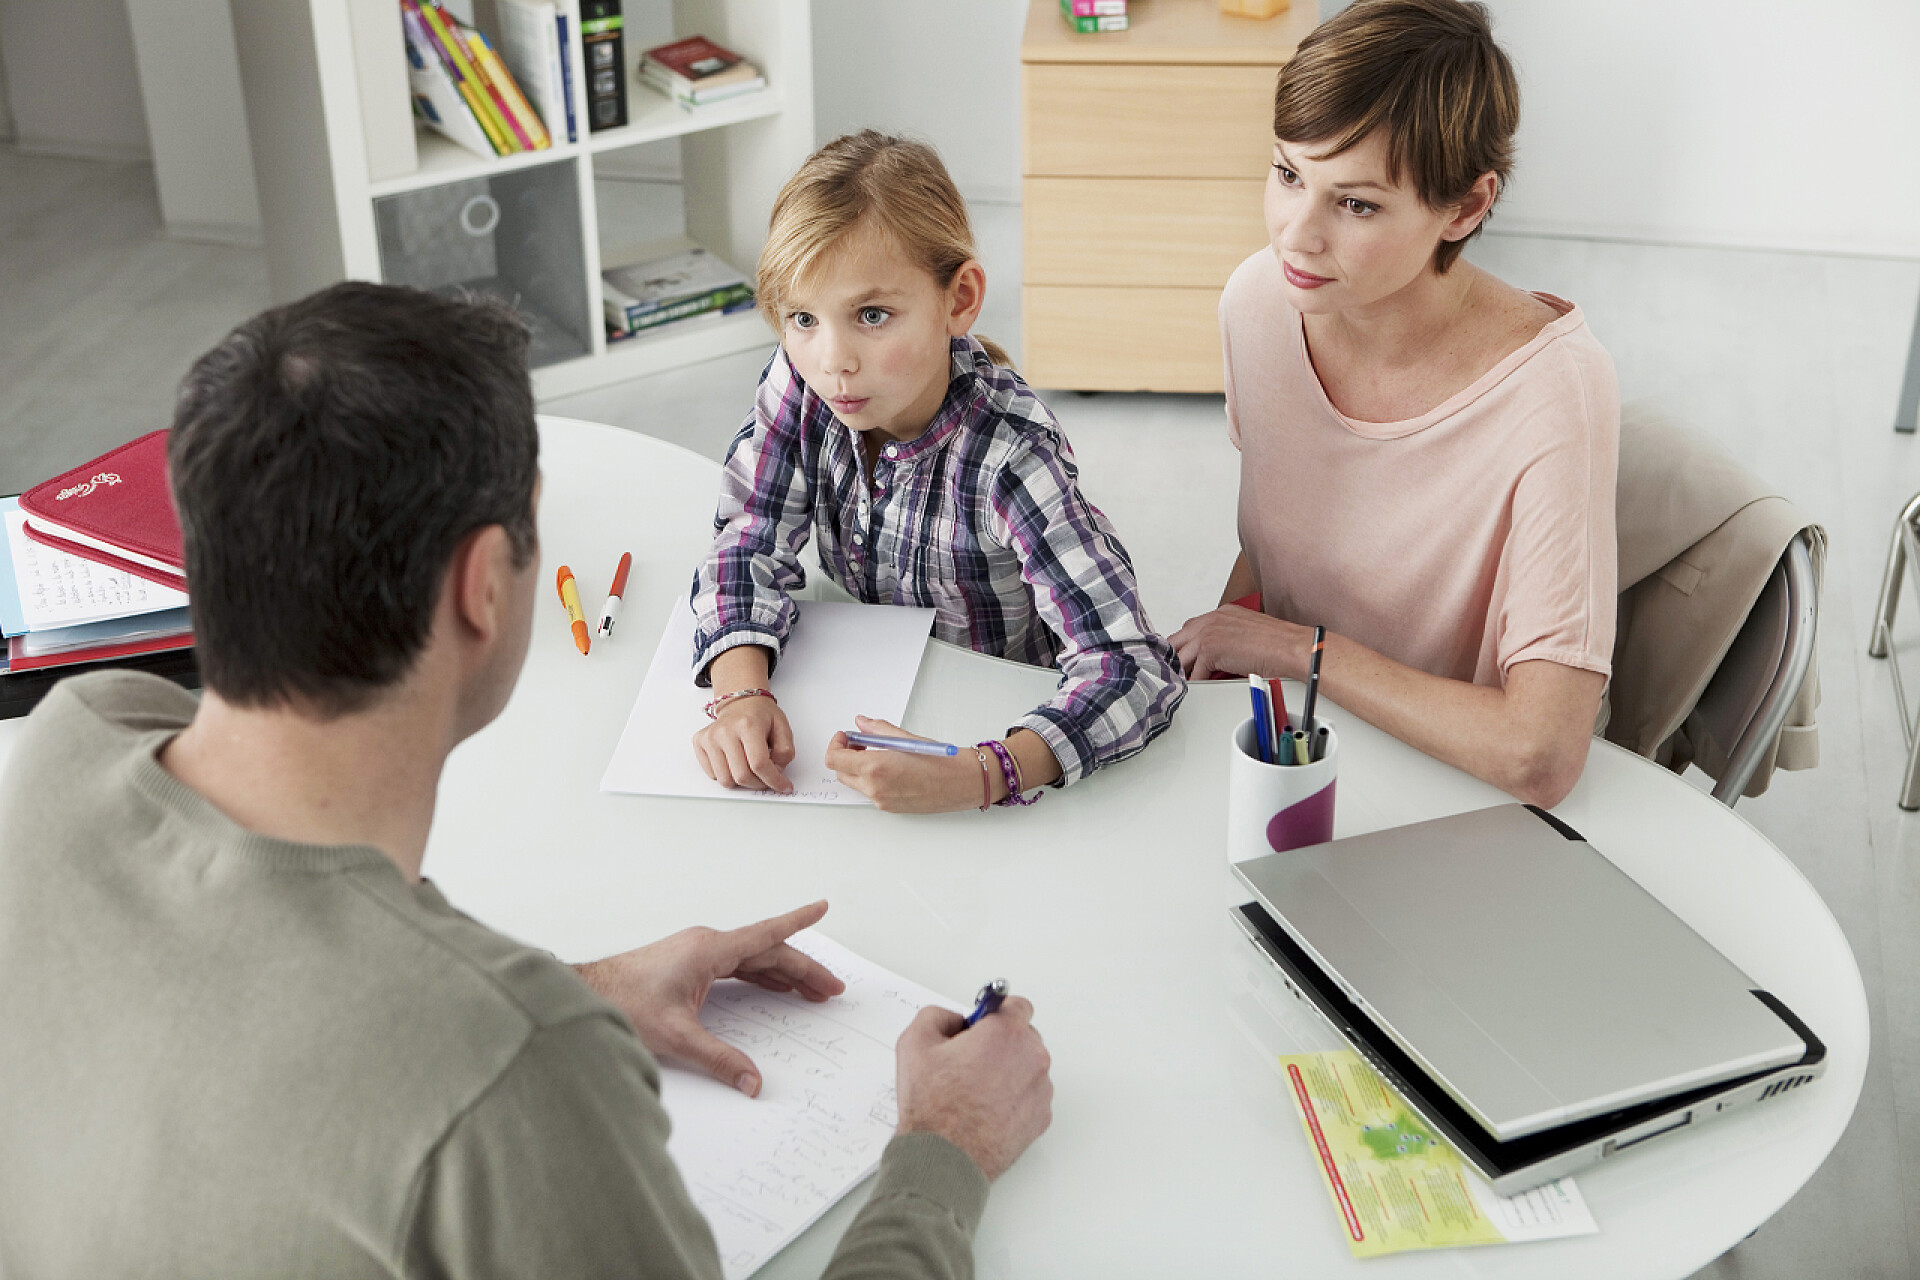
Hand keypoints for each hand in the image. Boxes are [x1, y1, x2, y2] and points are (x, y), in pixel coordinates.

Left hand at [574, 900, 844, 1096]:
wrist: (587, 994)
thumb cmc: (622, 1002)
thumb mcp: (676, 1035)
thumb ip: (719, 1059)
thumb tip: (752, 1081)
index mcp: (710, 950)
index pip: (767, 933)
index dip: (798, 921)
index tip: (822, 907)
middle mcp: (707, 945)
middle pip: (768, 952)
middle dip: (803, 970)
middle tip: (831, 989)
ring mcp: (697, 953)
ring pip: (753, 959)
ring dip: (784, 974)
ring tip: (811, 993)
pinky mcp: (689, 965)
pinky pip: (736, 966)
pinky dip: (760, 976)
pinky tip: (772, 989)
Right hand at [693, 692, 795, 792]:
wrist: (740, 702)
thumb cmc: (761, 715)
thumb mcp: (783, 728)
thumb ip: (785, 751)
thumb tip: (776, 772)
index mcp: (747, 725)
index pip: (759, 764)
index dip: (774, 780)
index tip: (783, 786)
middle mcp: (725, 731)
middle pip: (742, 776)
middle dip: (759, 783)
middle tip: (767, 777)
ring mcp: (710, 737)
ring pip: (726, 780)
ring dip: (742, 781)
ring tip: (750, 768)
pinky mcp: (699, 742)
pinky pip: (713, 775)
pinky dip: (727, 775)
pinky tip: (735, 762)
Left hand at [825, 715, 992, 812]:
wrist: (964, 783)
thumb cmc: (942, 761)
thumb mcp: (906, 738)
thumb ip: (877, 730)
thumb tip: (862, 723)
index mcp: (876, 767)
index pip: (835, 759)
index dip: (836, 745)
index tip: (845, 736)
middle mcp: (875, 788)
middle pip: (841, 772)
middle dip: (847, 756)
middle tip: (862, 743)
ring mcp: (882, 801)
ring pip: (855, 783)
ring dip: (859, 769)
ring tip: (880, 754)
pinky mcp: (890, 808)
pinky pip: (870, 793)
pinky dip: (872, 779)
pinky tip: (892, 768)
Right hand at [895, 998, 1052, 1180]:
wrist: (945, 1158)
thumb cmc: (933, 1108)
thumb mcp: (914, 1043)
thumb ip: (937, 1015)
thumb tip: (953, 1019)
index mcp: (1006, 1033)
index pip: (1015, 1005)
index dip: (994, 1014)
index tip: (982, 1025)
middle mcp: (1032, 1058)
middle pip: (1023, 1036)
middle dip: (1000, 1043)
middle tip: (970, 1061)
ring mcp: (1040, 1090)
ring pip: (1028, 1067)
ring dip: (1008, 1072)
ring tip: (976, 1092)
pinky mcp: (1041, 1117)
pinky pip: (1031, 1096)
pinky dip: (1014, 1099)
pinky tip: (987, 1110)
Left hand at [1169, 605, 1303, 680]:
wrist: (1291, 648)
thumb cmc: (1278, 644)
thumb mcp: (1247, 634)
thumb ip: (1228, 638)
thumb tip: (1219, 656)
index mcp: (1222, 613)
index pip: (1191, 628)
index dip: (1185, 645)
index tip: (1182, 657)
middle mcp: (1212, 620)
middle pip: (1178, 639)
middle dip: (1175, 657)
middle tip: (1175, 673)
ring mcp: (1209, 633)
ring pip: (1181, 656)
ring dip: (1181, 671)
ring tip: (1180, 683)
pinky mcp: (1211, 650)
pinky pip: (1195, 672)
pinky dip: (1196, 683)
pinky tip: (1197, 688)